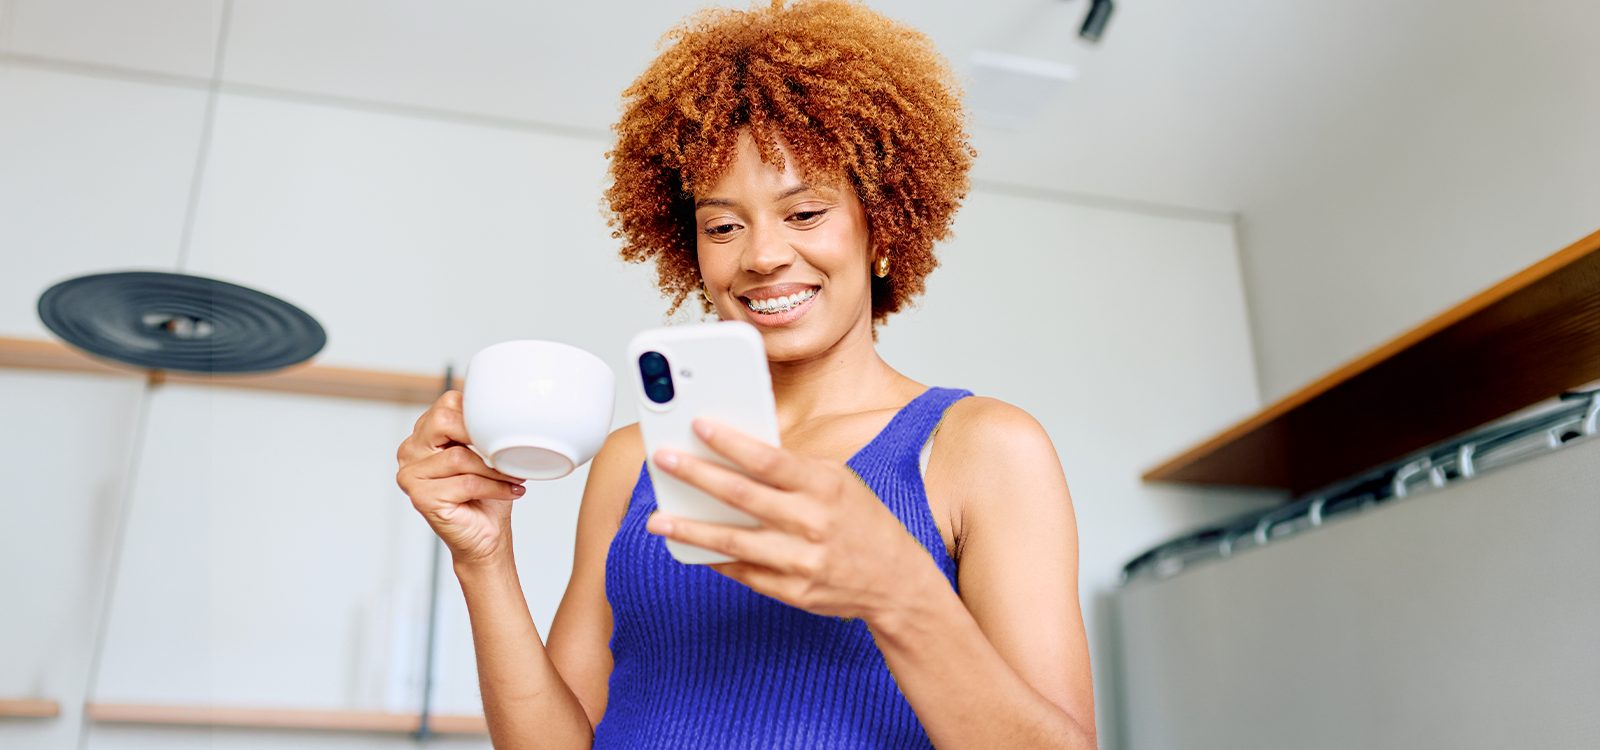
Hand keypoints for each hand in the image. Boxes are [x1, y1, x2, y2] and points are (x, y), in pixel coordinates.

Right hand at [395, 390, 527, 566]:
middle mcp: (410, 451)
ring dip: (494, 469)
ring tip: (513, 477)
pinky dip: (494, 487)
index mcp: (422, 434)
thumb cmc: (487, 493)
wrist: (486, 535)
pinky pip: (465, 482)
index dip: (479, 417)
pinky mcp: (421, 497)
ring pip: (459, 456)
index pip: (448, 404)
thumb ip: (480, 428)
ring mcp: (410, 474)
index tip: (501, 434)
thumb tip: (504, 407)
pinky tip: (509, 491)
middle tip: (506, 453)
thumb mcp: (485, 452)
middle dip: (482, 438)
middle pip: (445, 421)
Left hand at [645, 418, 935, 622]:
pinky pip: (742, 572)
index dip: (730, 442)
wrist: (895, 581)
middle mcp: (812, 523)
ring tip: (659, 519)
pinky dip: (713, 559)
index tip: (698, 425)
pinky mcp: (791, 591)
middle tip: (665, 460)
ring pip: (731, 541)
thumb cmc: (862, 522)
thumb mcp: (839, 482)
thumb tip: (738, 452)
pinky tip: (690, 547)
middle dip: (696, 475)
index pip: (769, 459)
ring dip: (689, 529)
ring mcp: (800, 561)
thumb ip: (794, 469)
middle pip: (741, 496)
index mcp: (825, 487)